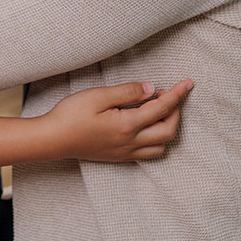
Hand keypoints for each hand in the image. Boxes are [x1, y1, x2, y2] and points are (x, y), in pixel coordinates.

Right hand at [39, 78, 192, 161]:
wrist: (52, 139)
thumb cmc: (71, 115)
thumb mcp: (97, 96)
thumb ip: (127, 92)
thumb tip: (150, 89)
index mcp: (127, 126)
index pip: (161, 109)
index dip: (176, 95)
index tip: (188, 83)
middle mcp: (131, 142)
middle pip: (168, 131)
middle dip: (176, 111)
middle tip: (170, 94)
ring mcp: (125, 152)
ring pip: (161, 146)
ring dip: (167, 127)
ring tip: (158, 110)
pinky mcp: (118, 157)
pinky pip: (148, 153)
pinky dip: (156, 140)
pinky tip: (147, 127)